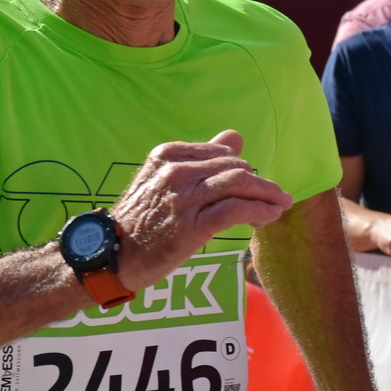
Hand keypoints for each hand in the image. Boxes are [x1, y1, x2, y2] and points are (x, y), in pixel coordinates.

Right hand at [111, 129, 292, 291]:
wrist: (110, 254)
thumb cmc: (138, 220)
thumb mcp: (162, 179)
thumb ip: (200, 157)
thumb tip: (235, 136)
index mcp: (167, 155)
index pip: (222, 153)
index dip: (243, 169)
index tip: (254, 185)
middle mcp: (176, 171)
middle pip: (235, 168)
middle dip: (261, 182)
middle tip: (277, 196)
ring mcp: (184, 198)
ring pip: (240, 185)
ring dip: (267, 194)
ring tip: (281, 204)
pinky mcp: (192, 226)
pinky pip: (236, 210)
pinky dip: (259, 211)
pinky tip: (269, 216)